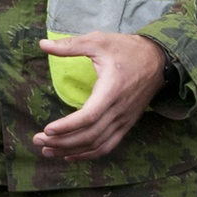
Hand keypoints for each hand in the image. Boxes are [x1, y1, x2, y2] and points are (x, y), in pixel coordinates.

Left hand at [33, 32, 164, 160]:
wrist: (158, 60)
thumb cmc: (126, 49)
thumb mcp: (98, 41)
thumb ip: (70, 45)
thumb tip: (42, 44)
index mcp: (111, 90)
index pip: (89, 116)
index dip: (67, 126)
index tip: (47, 129)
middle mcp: (119, 110)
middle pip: (89, 135)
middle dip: (62, 141)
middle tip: (37, 140)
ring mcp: (124, 120)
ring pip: (97, 144)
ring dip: (71, 151)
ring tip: (47, 150)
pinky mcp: (126, 125)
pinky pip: (107, 146)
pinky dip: (88, 154)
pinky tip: (70, 155)